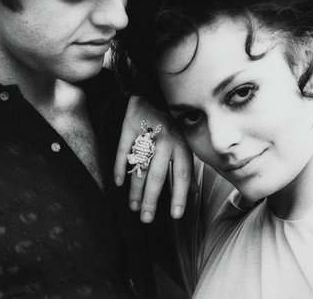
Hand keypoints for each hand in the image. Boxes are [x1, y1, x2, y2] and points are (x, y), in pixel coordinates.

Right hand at [114, 96, 192, 222]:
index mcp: (182, 144)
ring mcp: (147, 134)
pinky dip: (120, 167)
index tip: (175, 215)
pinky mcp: (129, 127)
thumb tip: (194, 191)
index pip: (182, 174)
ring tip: (133, 207)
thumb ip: (187, 166)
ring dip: (136, 190)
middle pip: (158, 176)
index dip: (179, 195)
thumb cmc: (169, 123)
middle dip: (152, 200)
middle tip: (146, 219)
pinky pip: (123, 151)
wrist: (149, 92)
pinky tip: (118, 183)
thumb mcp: (183, 141)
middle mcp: (166, 140)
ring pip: (140, 167)